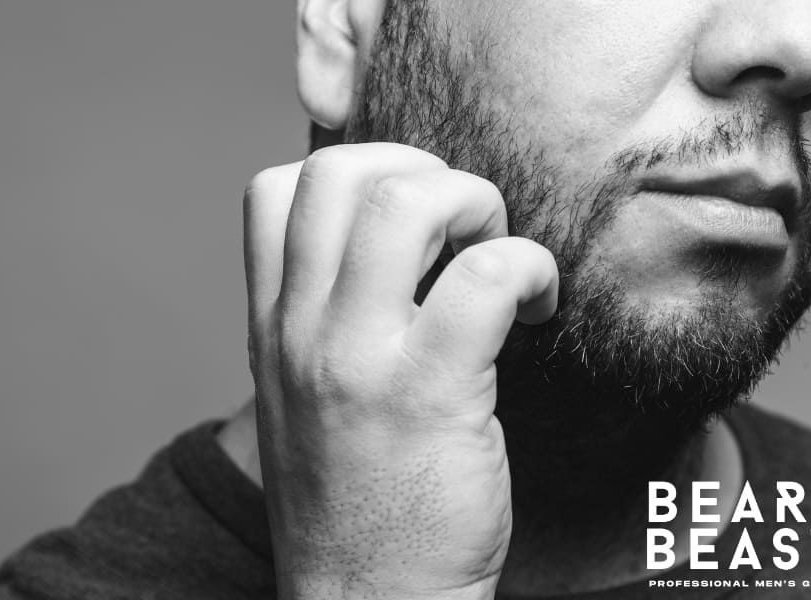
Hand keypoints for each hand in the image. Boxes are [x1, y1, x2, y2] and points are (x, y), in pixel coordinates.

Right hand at [244, 143, 557, 599]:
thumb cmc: (355, 501)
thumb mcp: (306, 396)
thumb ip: (328, 317)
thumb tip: (400, 243)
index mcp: (271, 327)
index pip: (274, 188)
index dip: (355, 170)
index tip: (408, 218)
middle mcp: (301, 331)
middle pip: (342, 171)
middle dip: (423, 171)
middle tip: (462, 227)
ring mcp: (358, 359)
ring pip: (407, 201)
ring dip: (474, 204)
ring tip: (496, 254)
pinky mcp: (429, 392)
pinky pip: (488, 273)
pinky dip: (531, 266)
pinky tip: (539, 306)